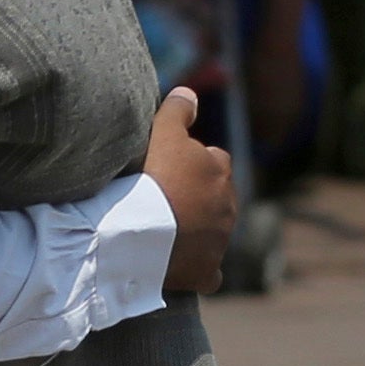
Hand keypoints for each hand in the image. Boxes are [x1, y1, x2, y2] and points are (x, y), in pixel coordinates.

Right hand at [145, 87, 233, 295]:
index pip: (214, 160)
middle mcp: (226, 205)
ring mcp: (219, 241)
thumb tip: (190, 92)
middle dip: (198, 199)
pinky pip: (209, 274)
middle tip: (163, 201)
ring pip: (213, 233)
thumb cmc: (150, 178)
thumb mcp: (161, 133)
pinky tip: (183, 268)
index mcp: (218, 171)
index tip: (169, 171)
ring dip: (197, 232)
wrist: (137, 231)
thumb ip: (177, 110)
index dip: (192, 165)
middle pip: (215, 198)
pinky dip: (200, 271)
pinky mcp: (206, 271)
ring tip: (164, 232)